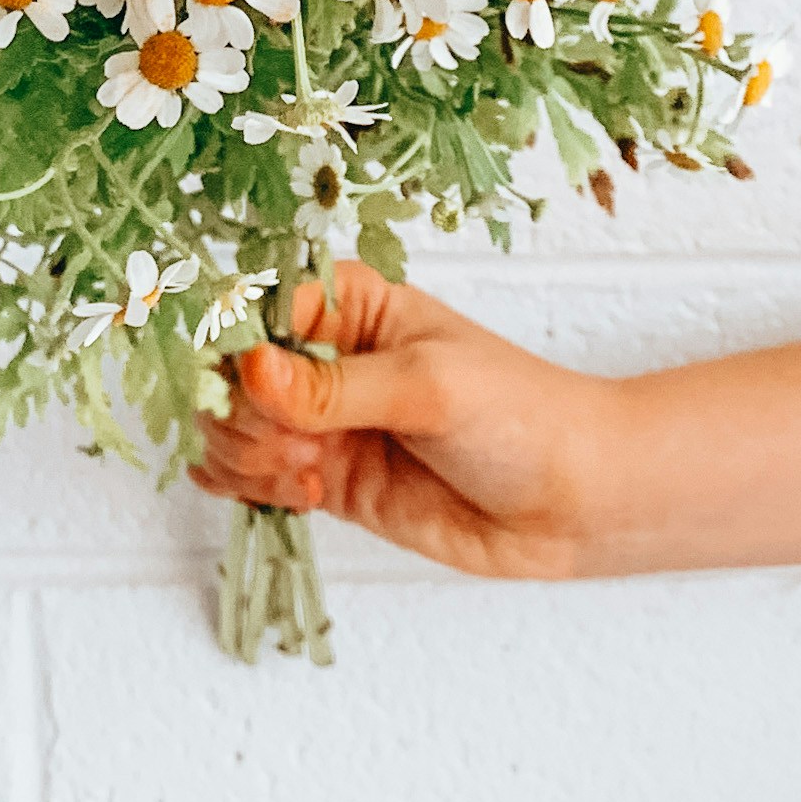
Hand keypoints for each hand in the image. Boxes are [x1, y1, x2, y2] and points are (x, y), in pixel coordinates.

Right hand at [189, 261, 626, 578]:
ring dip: (246, 453)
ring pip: (230, 425)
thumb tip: (250, 370)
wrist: (572, 500)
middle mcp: (322, 354)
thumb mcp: (428, 388)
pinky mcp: (323, 474)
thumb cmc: (518, 416)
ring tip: (307, 472)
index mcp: (345, 301)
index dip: (233, 349)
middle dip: (243, 412)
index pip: (252, 309)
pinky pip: (248, 474)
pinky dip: (250, 485)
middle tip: (296, 444)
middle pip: (228, 372)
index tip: (250, 389)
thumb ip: (334, 388)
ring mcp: (320, 418)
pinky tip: (302, 492)